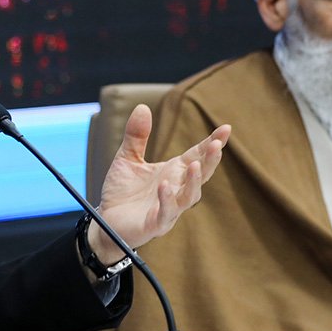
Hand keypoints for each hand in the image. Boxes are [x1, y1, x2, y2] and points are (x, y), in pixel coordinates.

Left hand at [88, 105, 229, 266]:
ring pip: (189, 196)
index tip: (226, 128)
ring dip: (194, 181)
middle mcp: (176, 189)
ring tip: (195, 165)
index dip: (212, 143)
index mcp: (173, 172)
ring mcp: (168, 208)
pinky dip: (167, 199)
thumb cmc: (122, 192)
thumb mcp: (127, 158)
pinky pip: (165, 212)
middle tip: (217, 145)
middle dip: (211, 161)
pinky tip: (165, 186)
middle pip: (200, 175)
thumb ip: (136, 135)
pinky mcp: (154, 224)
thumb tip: (143, 107)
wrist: (106, 222)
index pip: (197, 155)